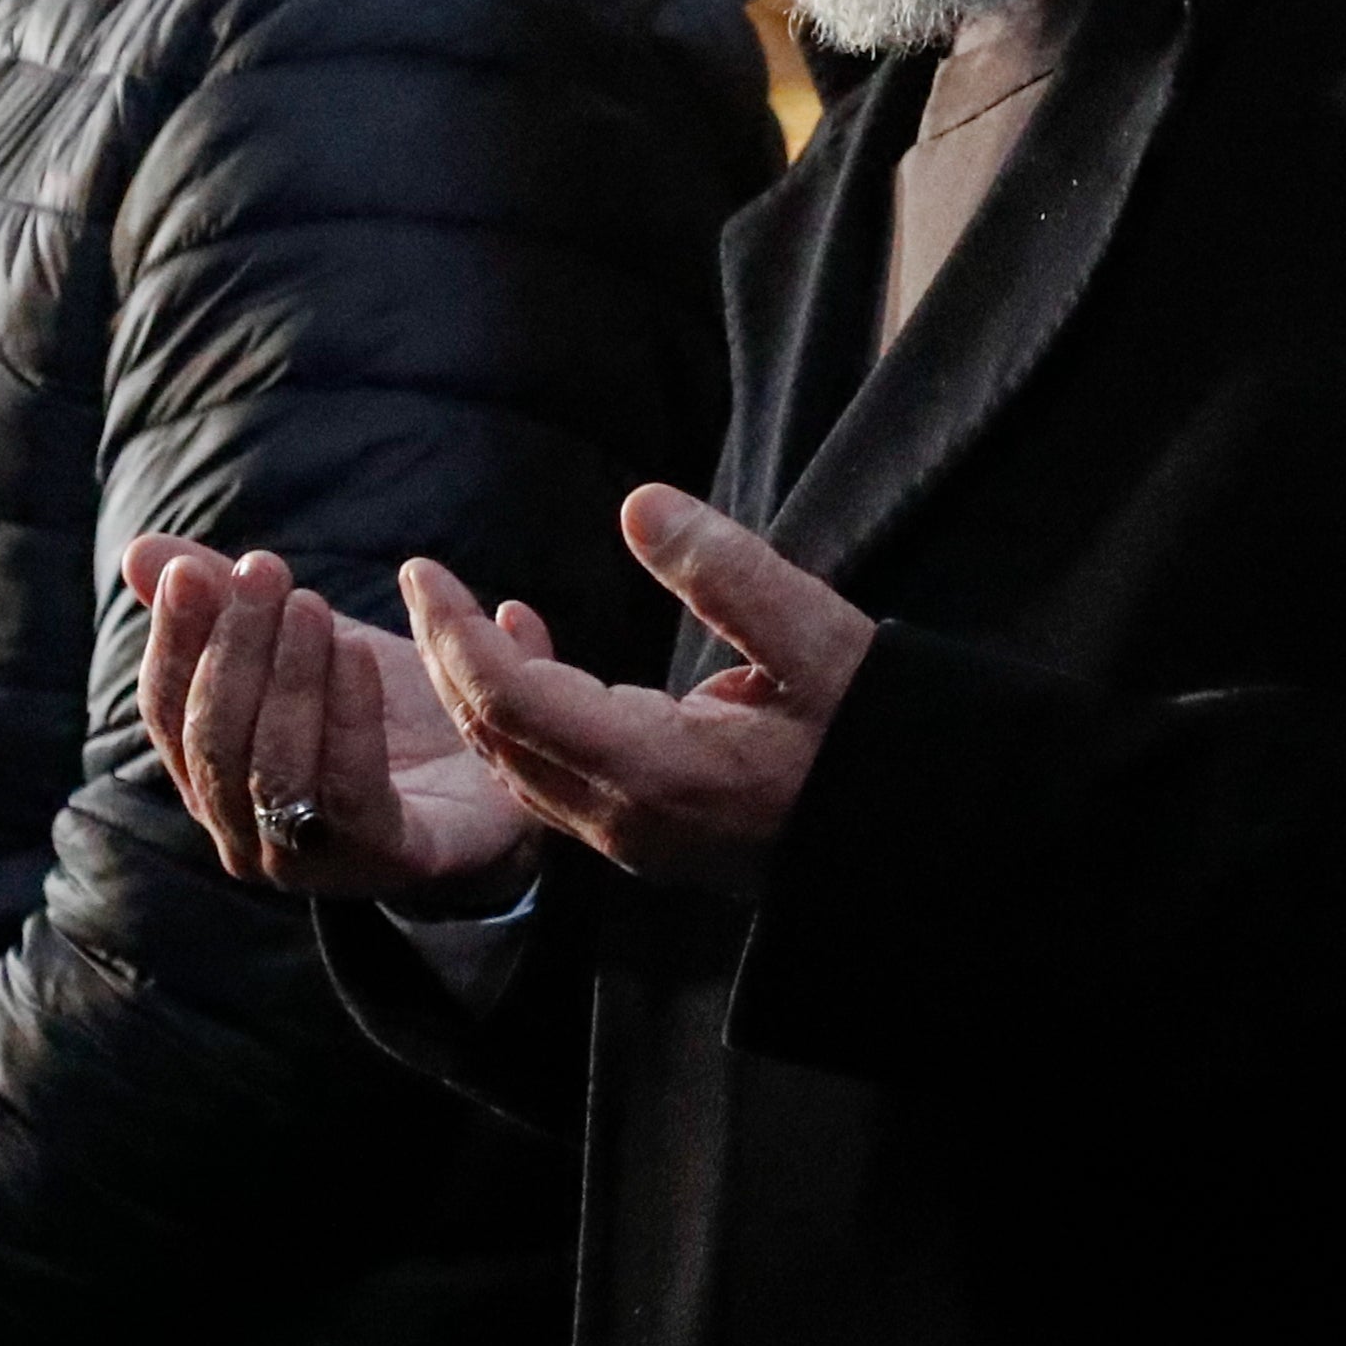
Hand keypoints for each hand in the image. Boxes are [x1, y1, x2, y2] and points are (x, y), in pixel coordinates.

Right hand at [130, 536, 542, 903]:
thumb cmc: (385, 705)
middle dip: (233, 649)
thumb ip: (227, 601)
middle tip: (265, 571)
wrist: (501, 764)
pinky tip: (358, 653)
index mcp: (214, 780)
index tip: (193, 570)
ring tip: (312, 605)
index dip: (172, 641)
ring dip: (288, 678)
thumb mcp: (304, 639)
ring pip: (272, 769)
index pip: (166, 714)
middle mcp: (246, 832)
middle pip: (214, 741)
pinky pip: (350, 791)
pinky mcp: (386, 861)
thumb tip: (137, 552)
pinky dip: (347, 717)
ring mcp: (311, 861)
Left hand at [414, 485, 871, 898]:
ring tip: (474, 613)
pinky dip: (521, 721)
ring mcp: (635, 839)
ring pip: (514, 769)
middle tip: (424, 582)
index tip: (422, 570)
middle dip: (446, 658)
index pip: (510, 700)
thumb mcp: (820, 639)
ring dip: (479, 692)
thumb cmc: (880, 739)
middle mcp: (625, 818)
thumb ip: (727, 572)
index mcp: (653, 769)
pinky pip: (550, 784)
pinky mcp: (651, 839)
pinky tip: (543, 662)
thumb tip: (637, 502)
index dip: (454, 633)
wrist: (922, 843)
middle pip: (493, 740)